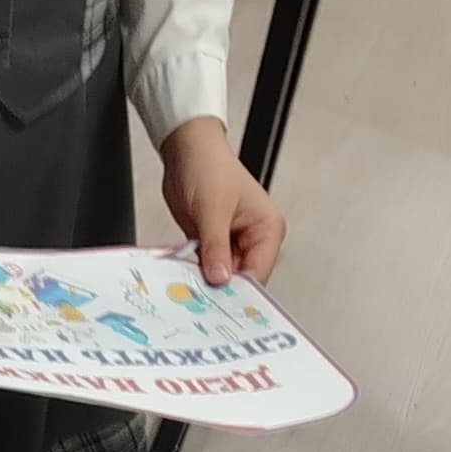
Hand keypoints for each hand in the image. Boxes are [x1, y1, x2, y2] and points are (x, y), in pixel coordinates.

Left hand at [160, 116, 283, 283]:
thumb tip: (220, 278)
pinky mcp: (212, 245)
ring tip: (188, 286)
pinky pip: (205, 268)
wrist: (186, 149)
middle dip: (220, 287)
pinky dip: (194, 273)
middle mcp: (253, 239)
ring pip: (221, 277)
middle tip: (199, 298)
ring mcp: (232, 244)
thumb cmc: (209, 165)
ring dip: (204, 281)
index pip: (258, 272)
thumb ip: (216, 246)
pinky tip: (183, 277)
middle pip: (240, 280)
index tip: (219, 302)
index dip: (239, 290)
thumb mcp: (213, 208)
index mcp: (267, 229)